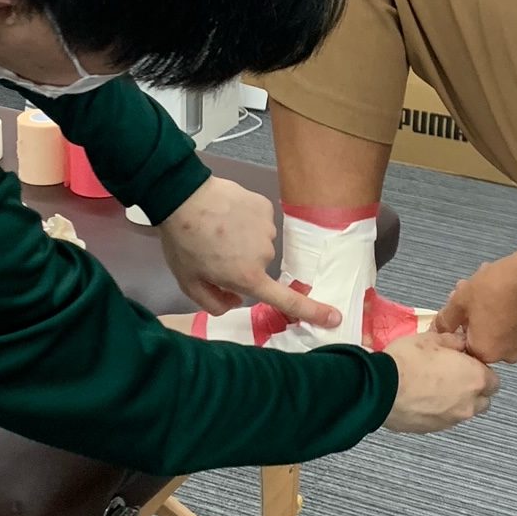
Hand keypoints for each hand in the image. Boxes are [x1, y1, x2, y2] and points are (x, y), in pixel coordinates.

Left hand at [157, 177, 341, 327]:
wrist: (182, 197)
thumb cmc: (183, 242)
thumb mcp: (189, 283)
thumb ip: (214, 303)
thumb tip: (236, 301)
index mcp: (248, 278)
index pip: (287, 300)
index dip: (312, 311)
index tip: (334, 318)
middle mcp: (264, 255)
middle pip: (258, 266)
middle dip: (240, 262)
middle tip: (213, 250)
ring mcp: (267, 229)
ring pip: (258, 242)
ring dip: (242, 239)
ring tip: (217, 229)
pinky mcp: (264, 207)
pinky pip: (259, 220)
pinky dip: (245, 219)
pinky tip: (227, 213)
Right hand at [383, 330, 499, 433]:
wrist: (380, 388)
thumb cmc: (408, 361)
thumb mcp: (433, 338)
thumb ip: (454, 341)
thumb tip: (461, 343)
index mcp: (475, 379)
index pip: (494, 380)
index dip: (480, 370)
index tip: (467, 363)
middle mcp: (469, 404)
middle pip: (482, 400)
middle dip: (473, 389)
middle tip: (453, 375)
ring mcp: (451, 420)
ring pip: (463, 411)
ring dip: (456, 401)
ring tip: (433, 387)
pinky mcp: (432, 430)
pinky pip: (443, 419)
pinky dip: (438, 411)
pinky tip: (421, 398)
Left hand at [435, 251, 516, 364]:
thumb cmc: (495, 289)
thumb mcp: (462, 300)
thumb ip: (446, 319)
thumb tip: (436, 330)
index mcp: (486, 353)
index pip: (464, 345)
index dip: (458, 323)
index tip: (457, 304)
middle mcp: (507, 355)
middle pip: (481, 334)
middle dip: (472, 312)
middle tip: (468, 288)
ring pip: (498, 326)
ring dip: (488, 308)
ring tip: (486, 281)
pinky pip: (515, 322)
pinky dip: (507, 308)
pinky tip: (505, 287)